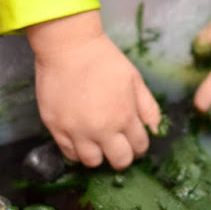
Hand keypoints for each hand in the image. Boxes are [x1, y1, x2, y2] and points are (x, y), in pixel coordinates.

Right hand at [27, 11, 160, 169]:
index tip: (134, 141)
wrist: (68, 47)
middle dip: (123, 157)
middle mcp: (101, 129)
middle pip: (118, 160)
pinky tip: (81, 140)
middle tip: (118, 147)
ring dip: (99, 156)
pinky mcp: (56, 128)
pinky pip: (69, 154)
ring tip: (98, 144)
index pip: (138, 146)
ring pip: (92, 162)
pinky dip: (77, 151)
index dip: (139, 146)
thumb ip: (148, 107)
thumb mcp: (134, 79)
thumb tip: (155, 130)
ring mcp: (76, 131)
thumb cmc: (104, 60)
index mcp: (123, 117)